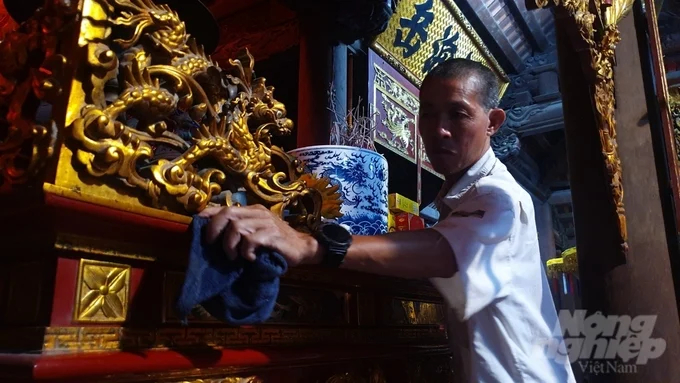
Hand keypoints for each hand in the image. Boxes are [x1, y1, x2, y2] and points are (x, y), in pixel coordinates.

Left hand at [198, 205, 321, 266]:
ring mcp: (267, 223)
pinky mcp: (273, 235)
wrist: (302, 247)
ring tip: (235, 257)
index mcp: (252, 210)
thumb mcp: (256, 232)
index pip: (225, 207)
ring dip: (230, 245)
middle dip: (215, 230)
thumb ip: (240, 229)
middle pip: (228, 214)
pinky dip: (246, 251)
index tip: (198, 224)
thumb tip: (213, 234)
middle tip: (214, 246)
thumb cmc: (276, 242)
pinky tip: (249, 258)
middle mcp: (258, 213)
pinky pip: (252, 240)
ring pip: (237, 228)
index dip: (209, 214)